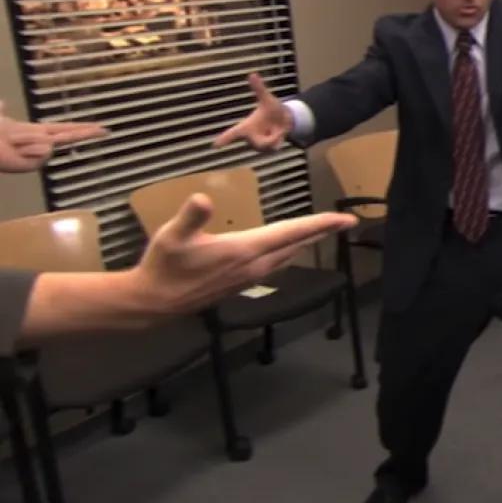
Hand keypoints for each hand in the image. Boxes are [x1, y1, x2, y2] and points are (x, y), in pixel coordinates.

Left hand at [0, 100, 106, 172]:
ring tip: (12, 141)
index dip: (81, 127)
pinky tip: (17, 150)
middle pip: (70, 137)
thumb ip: (1, 110)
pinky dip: (28, 146)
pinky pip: (42, 149)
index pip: (65, 128)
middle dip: (88, 133)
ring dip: (27, 137)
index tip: (98, 126)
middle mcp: (43, 144)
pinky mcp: (37, 164)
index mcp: (38, 132)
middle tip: (106, 130)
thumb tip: (1, 101)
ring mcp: (41, 156)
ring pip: (46, 140)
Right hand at [127, 194, 356, 315]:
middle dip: (322, 231)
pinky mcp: (243, 282)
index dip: (320, 224)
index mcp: (245, 250)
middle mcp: (255, 265)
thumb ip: (191, 217)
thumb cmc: (164, 266)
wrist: (155, 303)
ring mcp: (250, 276)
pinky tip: (291, 248)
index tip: (345, 219)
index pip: (291, 233)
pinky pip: (276, 263)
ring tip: (323, 230)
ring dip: (306, 241)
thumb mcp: (172, 236)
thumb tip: (203, 199)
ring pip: (288, 255)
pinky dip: (290, 250)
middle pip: (297, 244)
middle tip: (347, 222)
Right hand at [212, 73, 292, 150]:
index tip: (214, 146)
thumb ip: (259, 89)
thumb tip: (252, 74)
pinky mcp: (267, 149)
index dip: (224, 139)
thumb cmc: (272, 109)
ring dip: (276, 137)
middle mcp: (250, 138)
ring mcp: (258, 145)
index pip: (232, 134)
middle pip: (258, 143)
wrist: (285, 119)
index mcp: (245, 127)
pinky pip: (274, 148)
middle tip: (277, 130)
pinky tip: (279, 135)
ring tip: (277, 130)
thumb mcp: (267, 99)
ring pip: (267, 146)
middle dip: (269, 139)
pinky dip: (280, 140)